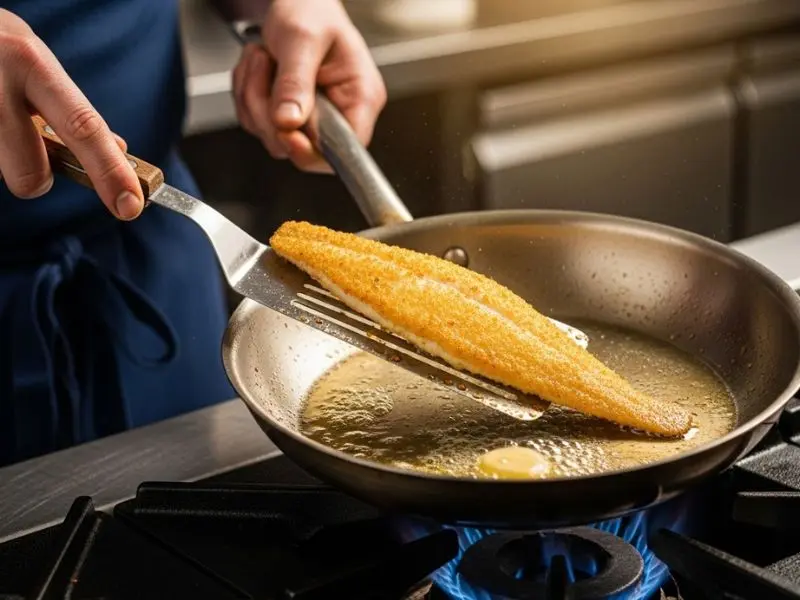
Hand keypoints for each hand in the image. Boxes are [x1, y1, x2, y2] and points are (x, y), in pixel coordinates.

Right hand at [0, 9, 142, 218]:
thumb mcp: (37, 65)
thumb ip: (72, 108)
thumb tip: (118, 151)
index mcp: (33, 65)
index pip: (83, 128)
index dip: (110, 171)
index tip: (130, 205)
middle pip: (31, 171)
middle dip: (37, 180)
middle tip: (31, 158)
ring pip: (0, 173)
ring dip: (4, 162)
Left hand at [233, 0, 386, 172]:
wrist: (294, 1)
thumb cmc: (310, 10)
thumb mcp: (302, 38)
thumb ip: (296, 81)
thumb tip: (289, 122)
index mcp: (360, 97)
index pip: (346, 150)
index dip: (313, 150)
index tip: (286, 130)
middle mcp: (340, 114)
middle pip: (301, 149)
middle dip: (269, 113)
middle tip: (265, 68)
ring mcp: (313, 119)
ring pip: (273, 137)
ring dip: (254, 98)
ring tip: (263, 59)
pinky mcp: (290, 118)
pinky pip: (258, 125)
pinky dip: (247, 96)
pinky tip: (260, 68)